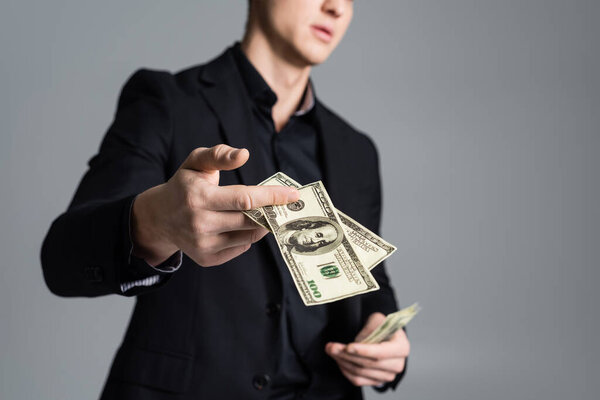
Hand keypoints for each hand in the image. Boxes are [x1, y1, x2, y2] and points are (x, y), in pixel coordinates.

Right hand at [131, 144, 298, 266]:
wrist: (158, 219)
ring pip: (249, 236)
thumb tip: (244, 154)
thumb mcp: (195, 163)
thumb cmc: (183, 186)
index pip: (245, 199)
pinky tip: (238, 225)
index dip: (272, 197)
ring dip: (261, 224)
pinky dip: (246, 235)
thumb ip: (219, 155)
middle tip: (282, 204)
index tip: (293, 195)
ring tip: (259, 212)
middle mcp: (200, 224)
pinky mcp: (207, 259)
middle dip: (270, 211)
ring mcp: (203, 245)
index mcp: (199, 198)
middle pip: (251, 220)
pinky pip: (241, 247)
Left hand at [325, 312, 409, 386]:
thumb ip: (370, 328)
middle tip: (331, 347)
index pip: (381, 353)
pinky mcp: (376, 382)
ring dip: (342, 361)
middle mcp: (397, 364)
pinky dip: (345, 371)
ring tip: (332, 350)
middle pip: (369, 364)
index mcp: (402, 347)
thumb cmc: (381, 327)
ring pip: (361, 372)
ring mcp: (387, 375)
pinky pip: (358, 380)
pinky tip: (339, 360)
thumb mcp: (377, 319)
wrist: (383, 336)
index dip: (364, 351)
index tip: (348, 347)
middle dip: (347, 355)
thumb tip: (359, 341)